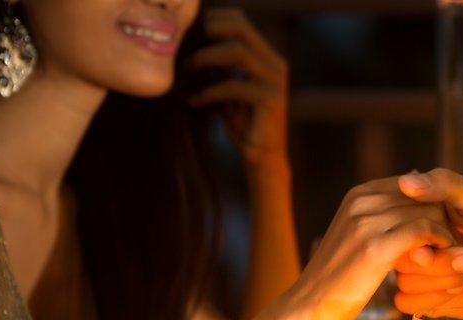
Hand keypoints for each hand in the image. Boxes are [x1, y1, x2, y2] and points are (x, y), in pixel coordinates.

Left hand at [188, 8, 287, 165]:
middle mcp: (276, 65)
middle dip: (211, 31)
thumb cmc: (243, 124)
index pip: (243, 23)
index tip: (191, 29)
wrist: (262, 157)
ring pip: (237, 52)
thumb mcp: (230, 89)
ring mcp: (275, 82)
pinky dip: (209, 91)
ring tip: (186, 70)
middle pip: (242, 30)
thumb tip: (193, 46)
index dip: (216, 19)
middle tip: (186, 43)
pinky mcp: (270, 100)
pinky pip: (234, 85)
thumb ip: (222, 68)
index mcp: (268, 58)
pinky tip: (195, 101)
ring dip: (205, 58)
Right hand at [286, 177, 462, 319]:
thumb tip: (410, 195)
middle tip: (451, 243)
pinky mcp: (376, 246)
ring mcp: (367, 221)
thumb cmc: (337, 279)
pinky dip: (439, 242)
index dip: (431, 206)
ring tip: (450, 252)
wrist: (308, 307)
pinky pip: (423, 231)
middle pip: (423, 197)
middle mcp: (362, 201)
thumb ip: (381, 217)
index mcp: (358, 194)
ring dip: (445, 232)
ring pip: (427, 211)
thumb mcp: (355, 237)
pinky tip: (441, 257)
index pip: (412, 185)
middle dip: (442, 218)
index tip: (440, 230)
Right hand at [393, 168, 462, 317]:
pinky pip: (406, 302)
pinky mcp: (422, 296)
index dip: (422, 236)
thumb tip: (406, 181)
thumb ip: (444, 184)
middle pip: (400, 257)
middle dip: (441, 263)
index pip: (395, 224)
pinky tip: (460, 289)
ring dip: (444, 280)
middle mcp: (411, 239)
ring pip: (404, 282)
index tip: (452, 236)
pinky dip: (435, 299)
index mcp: (417, 211)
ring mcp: (415, 269)